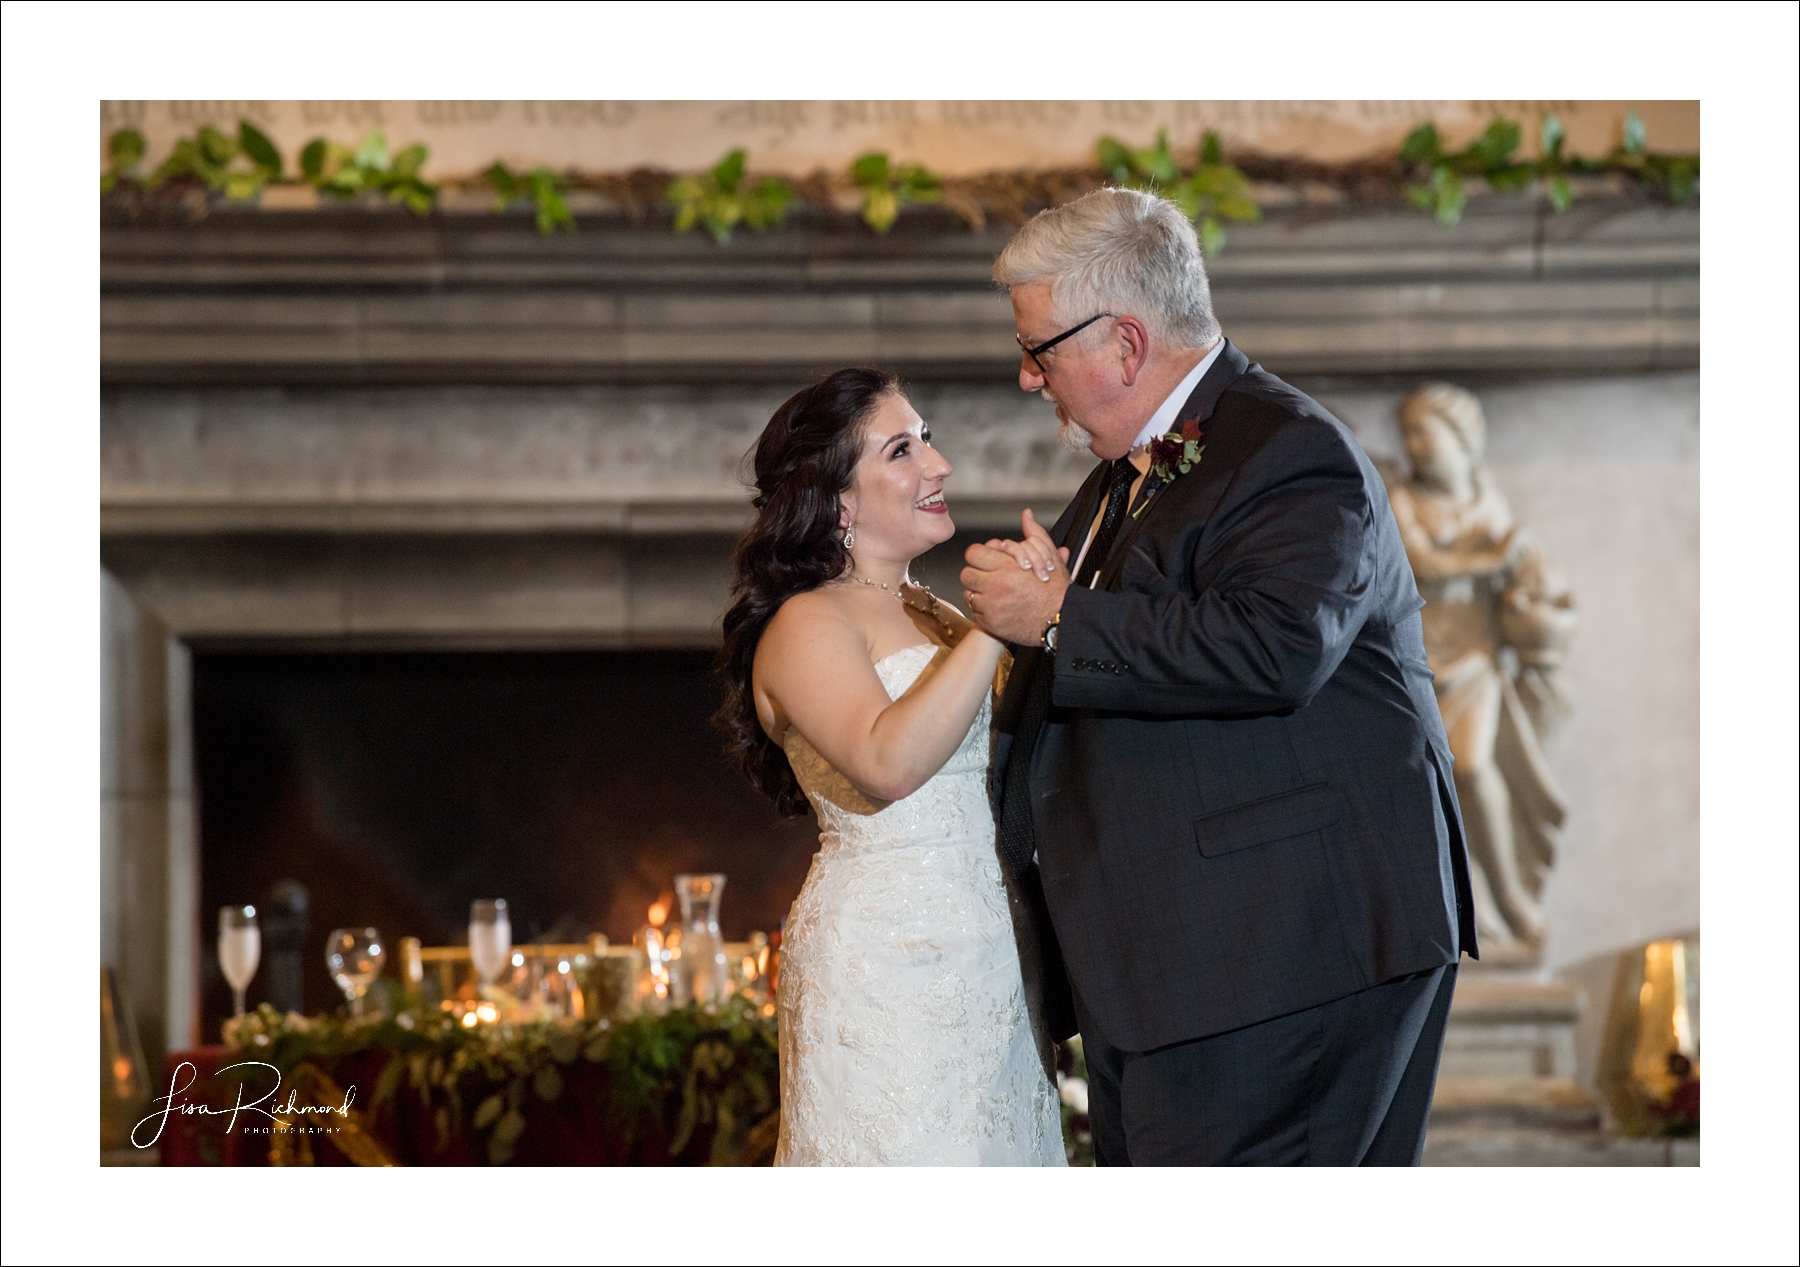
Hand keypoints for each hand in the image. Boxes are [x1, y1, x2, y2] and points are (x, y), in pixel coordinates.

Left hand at [960, 509, 1071, 644]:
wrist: (1063, 619)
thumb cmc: (1056, 590)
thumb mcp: (1048, 556)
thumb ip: (1034, 533)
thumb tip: (1027, 514)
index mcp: (1006, 566)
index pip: (973, 554)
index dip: (979, 556)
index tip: (987, 561)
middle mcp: (995, 585)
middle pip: (966, 574)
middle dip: (977, 575)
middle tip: (989, 579)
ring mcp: (991, 606)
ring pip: (969, 595)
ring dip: (979, 594)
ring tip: (995, 595)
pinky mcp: (991, 624)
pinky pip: (975, 614)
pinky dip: (984, 612)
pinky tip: (999, 609)